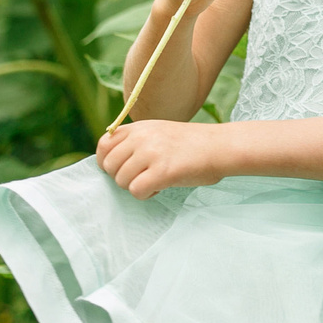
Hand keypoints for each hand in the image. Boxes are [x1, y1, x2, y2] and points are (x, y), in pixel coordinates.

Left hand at [97, 120, 229, 198]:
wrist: (220, 146)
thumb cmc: (191, 144)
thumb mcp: (158, 131)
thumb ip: (135, 141)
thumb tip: (110, 162)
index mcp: (139, 127)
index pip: (103, 145)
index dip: (107, 162)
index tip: (121, 169)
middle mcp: (142, 137)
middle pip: (109, 166)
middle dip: (122, 177)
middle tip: (142, 177)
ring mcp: (152, 153)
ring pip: (121, 180)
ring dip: (136, 186)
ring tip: (155, 181)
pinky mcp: (163, 171)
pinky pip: (136, 190)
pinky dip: (146, 194)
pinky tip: (160, 187)